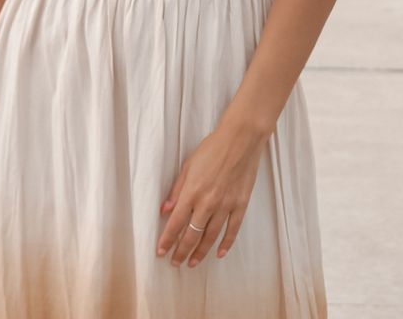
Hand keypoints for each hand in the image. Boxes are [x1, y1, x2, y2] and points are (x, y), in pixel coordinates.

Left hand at [156, 121, 266, 267]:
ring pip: (210, 236)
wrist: (240, 140)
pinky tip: (219, 253)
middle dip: (182, 251)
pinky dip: (225, 243)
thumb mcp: (188, 165)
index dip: (167, 240)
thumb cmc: (212, 148)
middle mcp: (207, 203)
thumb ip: (177, 189)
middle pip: (192, 235)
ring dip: (200, 252)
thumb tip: (165, 209)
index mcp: (192, 192)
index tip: (161, 252)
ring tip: (193, 262)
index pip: (175, 223)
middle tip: (176, 262)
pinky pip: (232, 230)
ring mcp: (225, 205)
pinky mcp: (240, 205)